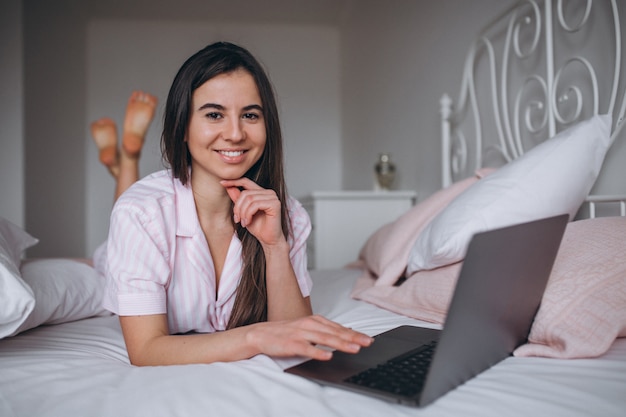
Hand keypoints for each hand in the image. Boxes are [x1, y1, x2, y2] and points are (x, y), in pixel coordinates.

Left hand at [220, 178, 283, 246]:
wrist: (268, 240)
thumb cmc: (258, 227)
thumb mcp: (243, 212)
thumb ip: (238, 199)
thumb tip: (229, 187)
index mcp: (261, 192)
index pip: (246, 181)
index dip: (234, 181)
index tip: (222, 183)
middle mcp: (269, 192)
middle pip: (246, 193)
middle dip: (238, 207)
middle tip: (236, 219)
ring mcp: (273, 197)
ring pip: (249, 199)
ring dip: (242, 212)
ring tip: (242, 222)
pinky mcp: (275, 204)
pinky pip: (255, 205)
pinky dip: (248, 214)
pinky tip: (248, 222)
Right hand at [247, 315, 373, 360]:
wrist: (261, 334)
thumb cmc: (286, 332)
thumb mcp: (308, 327)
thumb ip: (326, 330)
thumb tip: (347, 331)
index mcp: (315, 320)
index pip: (339, 328)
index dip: (355, 334)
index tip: (369, 339)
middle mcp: (310, 325)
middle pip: (335, 332)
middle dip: (353, 338)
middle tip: (368, 343)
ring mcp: (301, 334)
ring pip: (325, 339)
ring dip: (341, 344)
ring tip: (354, 348)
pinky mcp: (292, 344)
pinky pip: (307, 348)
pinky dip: (318, 352)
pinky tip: (328, 356)